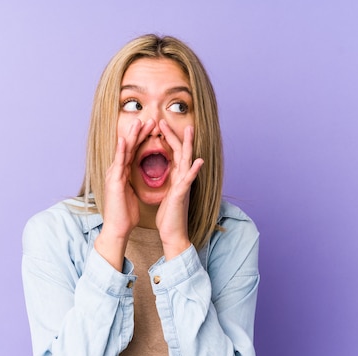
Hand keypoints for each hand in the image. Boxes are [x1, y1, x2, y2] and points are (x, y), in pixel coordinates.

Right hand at [95, 118, 154, 270]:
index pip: (133, 151)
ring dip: (131, 136)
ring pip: (123, 151)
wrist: (118, 228)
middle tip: (148, 119)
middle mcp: (116, 171)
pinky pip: (118, 163)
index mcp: (122, 173)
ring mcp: (113, 175)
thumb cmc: (125, 214)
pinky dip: (120, 150)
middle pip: (128, 147)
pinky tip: (124, 139)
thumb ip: (132, 183)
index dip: (141, 139)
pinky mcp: (114, 182)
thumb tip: (136, 178)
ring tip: (138, 122)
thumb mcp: (131, 193)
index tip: (151, 128)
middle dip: (138, 133)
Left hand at [156, 120, 203, 259]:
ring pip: (186, 161)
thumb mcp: (168, 194)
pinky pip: (188, 181)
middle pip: (180, 151)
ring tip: (189, 130)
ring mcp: (184, 186)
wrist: (173, 234)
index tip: (158, 126)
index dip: (166, 139)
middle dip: (173, 135)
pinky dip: (194, 170)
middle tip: (164, 119)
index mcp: (176, 177)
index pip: (172, 153)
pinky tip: (199, 161)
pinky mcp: (182, 195)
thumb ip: (172, 182)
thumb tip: (171, 172)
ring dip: (188, 145)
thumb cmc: (169, 216)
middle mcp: (182, 178)